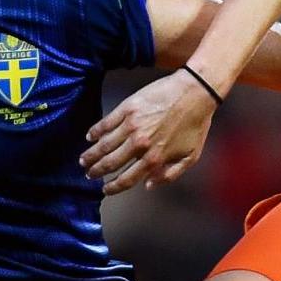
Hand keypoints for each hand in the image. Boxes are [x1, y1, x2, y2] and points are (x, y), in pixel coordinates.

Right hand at [80, 71, 219, 194]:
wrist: (196, 92)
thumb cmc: (196, 124)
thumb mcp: (191, 156)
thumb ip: (170, 174)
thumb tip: (148, 185)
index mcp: (155, 158)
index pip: (127, 179)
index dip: (113, 187)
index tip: (105, 189)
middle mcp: (140, 144)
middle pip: (111, 163)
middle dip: (97, 171)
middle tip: (89, 174)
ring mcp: (131, 126)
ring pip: (104, 145)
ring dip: (91, 155)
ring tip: (83, 160)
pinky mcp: (127, 108)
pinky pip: (106, 123)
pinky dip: (95, 131)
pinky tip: (89, 137)